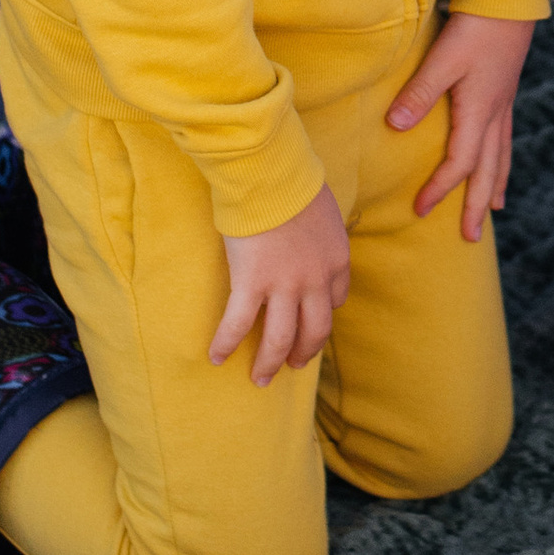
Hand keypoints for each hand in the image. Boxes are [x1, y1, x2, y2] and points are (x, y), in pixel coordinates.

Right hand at [211, 182, 351, 388]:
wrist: (271, 175)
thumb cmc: (293, 181)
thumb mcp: (323, 208)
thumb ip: (320, 229)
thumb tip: (311, 231)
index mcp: (336, 259)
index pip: (337, 299)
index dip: (324, 314)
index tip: (313, 322)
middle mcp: (316, 280)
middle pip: (316, 330)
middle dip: (305, 353)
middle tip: (294, 366)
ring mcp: (285, 286)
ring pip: (281, 339)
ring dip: (269, 363)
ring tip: (260, 379)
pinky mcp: (252, 284)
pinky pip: (238, 325)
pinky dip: (225, 344)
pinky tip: (216, 358)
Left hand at [386, 12, 531, 240]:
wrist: (510, 2)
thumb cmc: (476, 28)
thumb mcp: (444, 59)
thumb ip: (420, 93)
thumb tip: (396, 127)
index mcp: (479, 112)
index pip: (459, 163)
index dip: (440, 188)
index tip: (420, 209)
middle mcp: (495, 115)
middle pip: (487, 171)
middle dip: (476, 205)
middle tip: (470, 237)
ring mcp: (503, 105)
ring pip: (501, 157)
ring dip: (494, 186)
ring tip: (494, 210)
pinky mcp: (505, 93)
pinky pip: (505, 139)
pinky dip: (503, 160)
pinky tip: (500, 160)